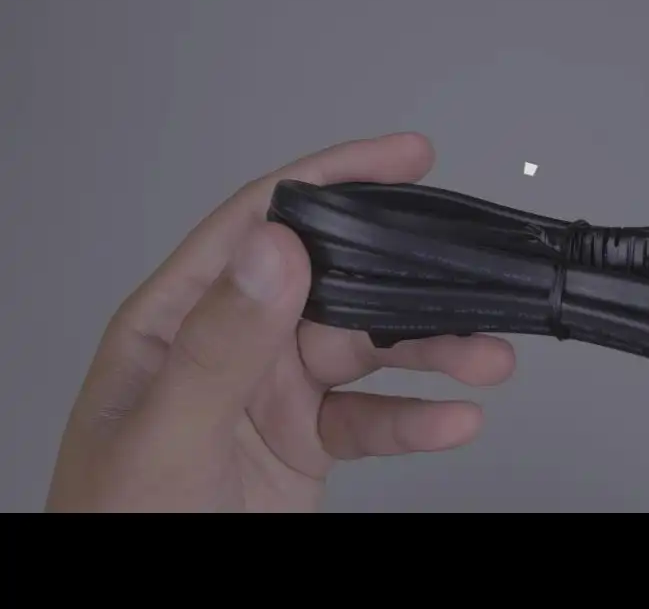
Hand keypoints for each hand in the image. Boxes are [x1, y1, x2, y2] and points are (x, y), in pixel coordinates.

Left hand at [46, 132, 515, 511]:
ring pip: (366, 352)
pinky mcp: (306, 443)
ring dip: (431, 352)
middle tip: (473, 271)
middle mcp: (234, 345)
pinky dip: (417, 420)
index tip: (403, 159)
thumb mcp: (169, 433)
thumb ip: (221, 345)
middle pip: (336, 286)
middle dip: (409, 280)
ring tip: (488, 357)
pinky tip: (454, 420)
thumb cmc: (123, 526)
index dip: (337, 180)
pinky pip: (372, 420)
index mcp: (182, 317)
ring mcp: (273, 394)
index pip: (264, 222)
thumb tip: (276, 249)